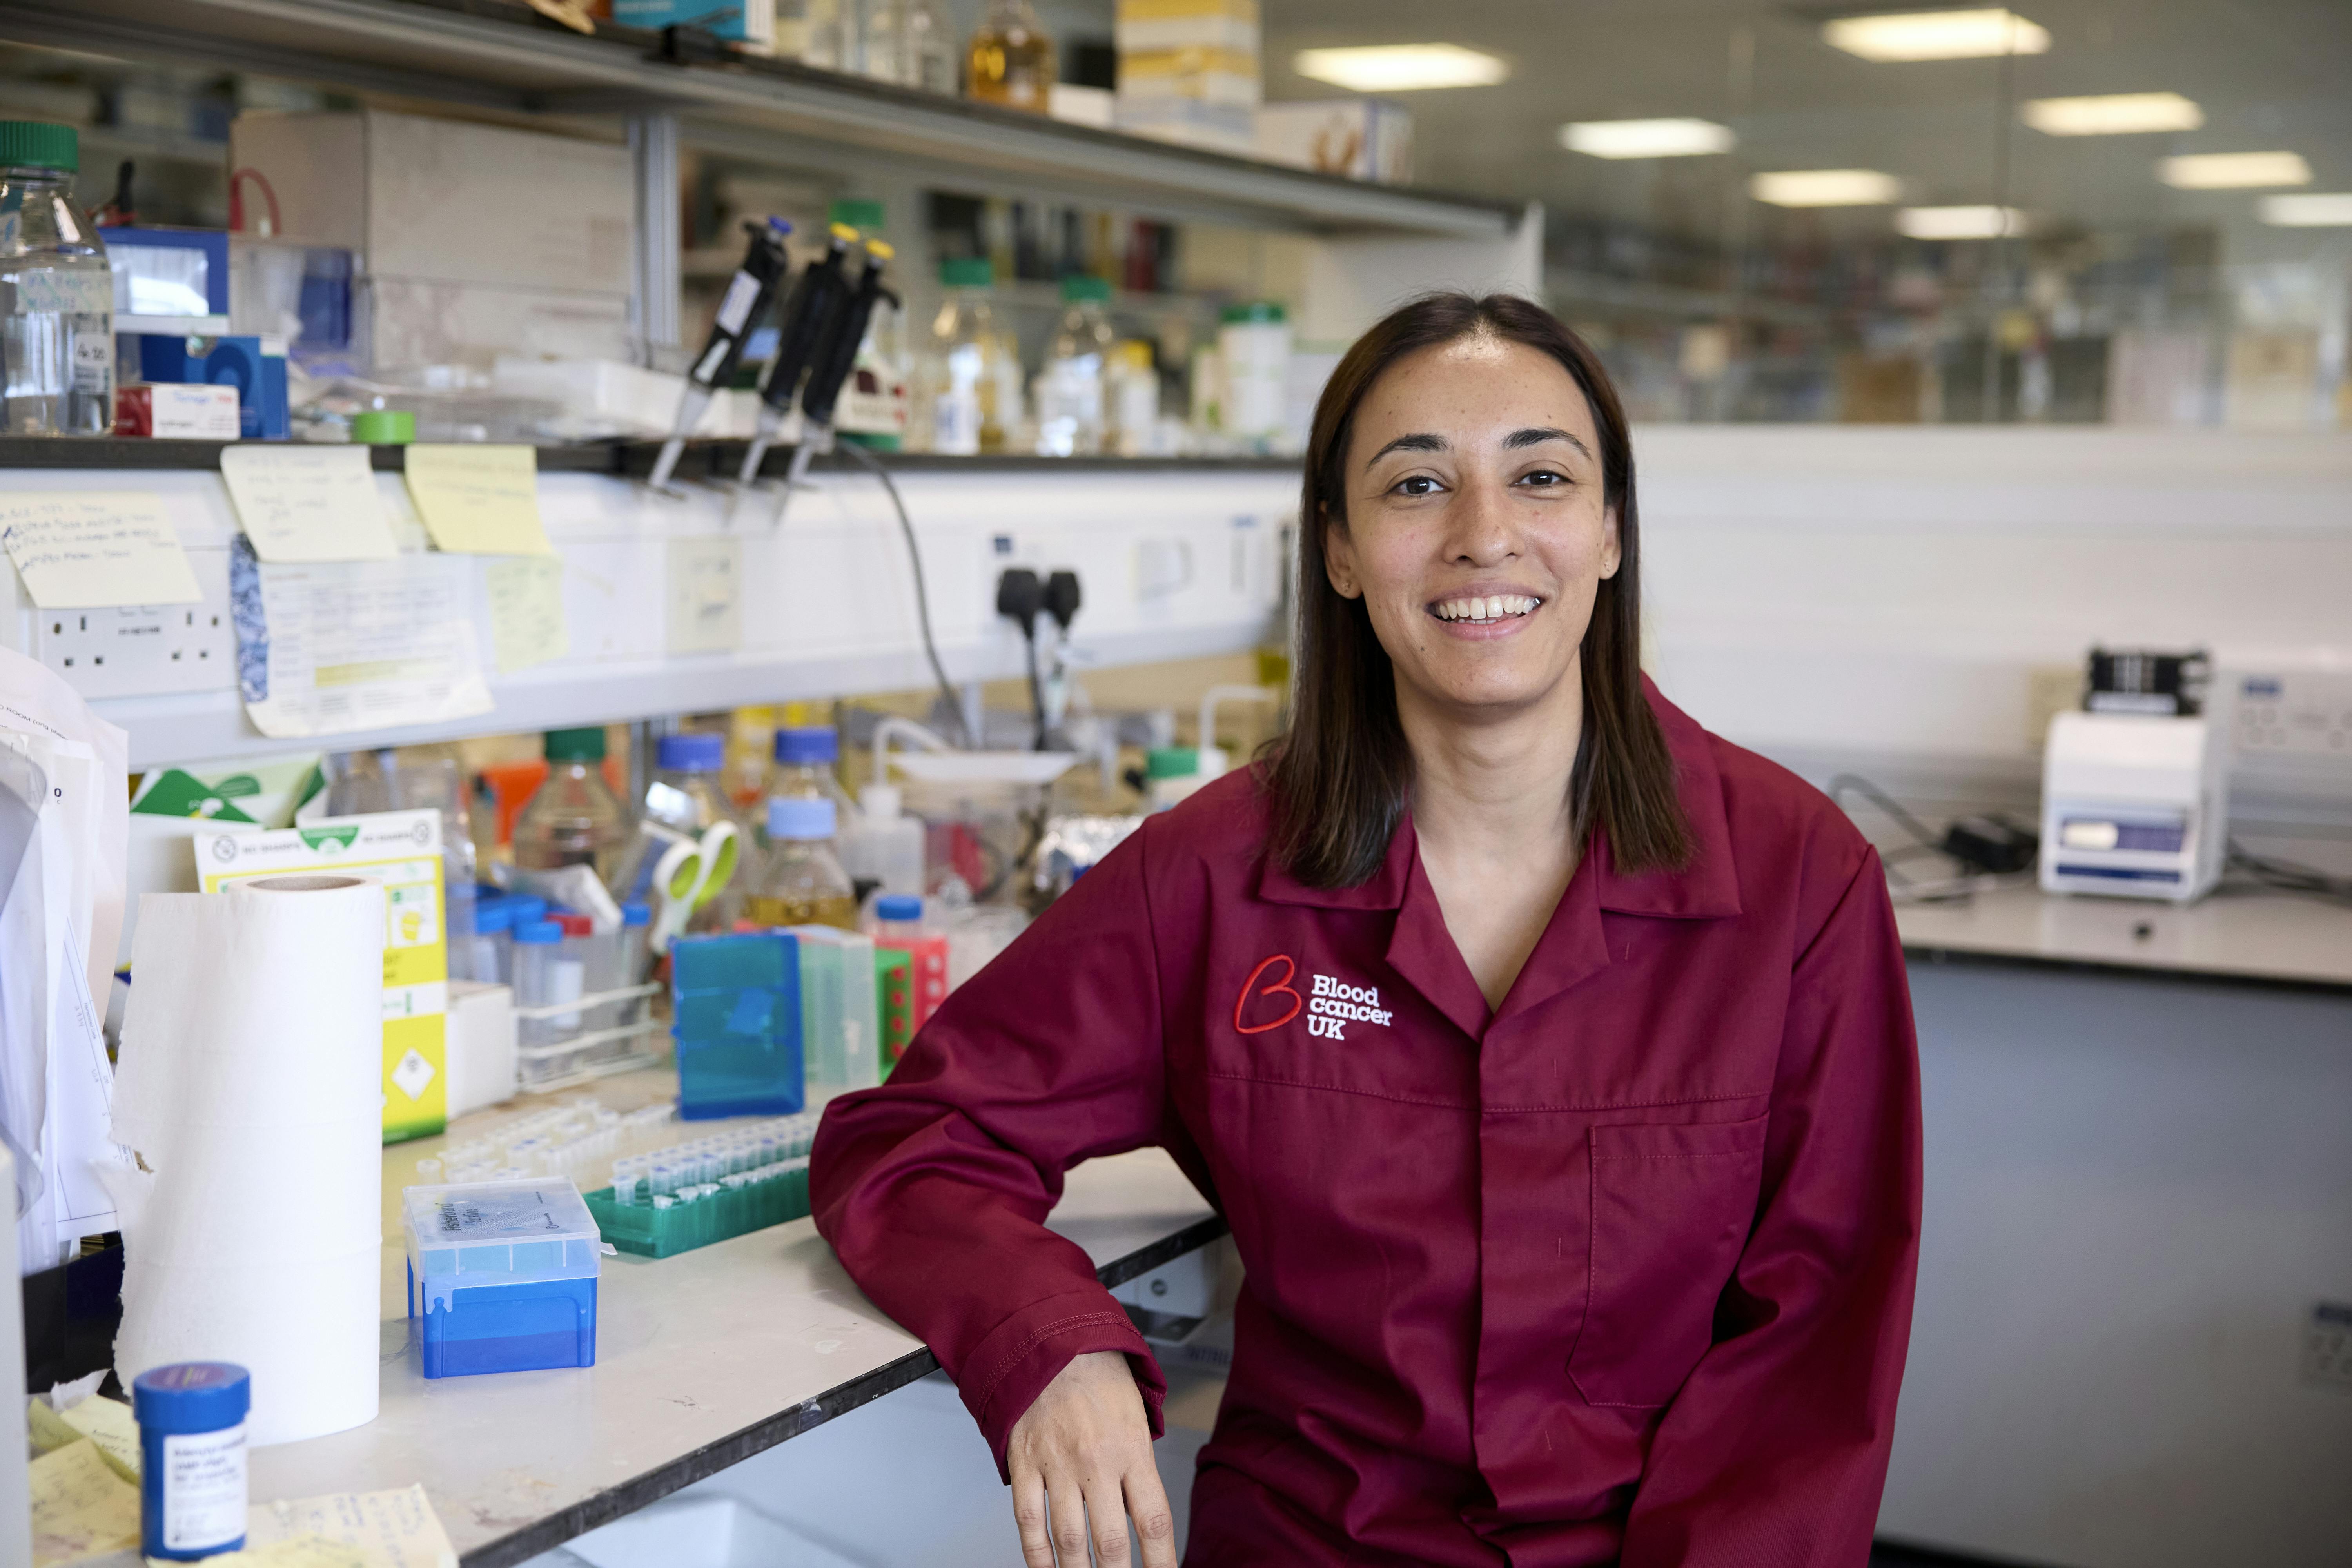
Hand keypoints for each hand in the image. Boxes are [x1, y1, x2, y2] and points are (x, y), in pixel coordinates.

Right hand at [1007, 1350, 1176, 1566]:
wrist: (1050, 1337)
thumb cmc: (1097, 1371)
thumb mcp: (1136, 1412)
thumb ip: (1140, 1464)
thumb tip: (1140, 1514)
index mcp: (1131, 1449)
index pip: (1154, 1522)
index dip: (1160, 1562)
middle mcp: (1096, 1462)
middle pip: (1110, 1543)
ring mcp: (1056, 1466)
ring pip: (1068, 1541)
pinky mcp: (1024, 1464)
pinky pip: (1028, 1522)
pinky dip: (1036, 1556)